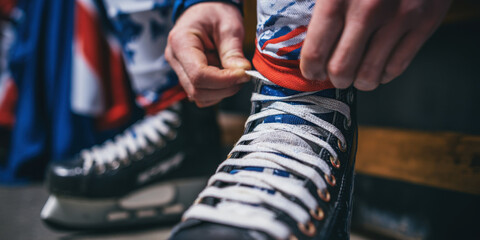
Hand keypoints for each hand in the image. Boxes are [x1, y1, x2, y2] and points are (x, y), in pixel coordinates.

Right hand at [165, 2, 250, 106]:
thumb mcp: (228, 26)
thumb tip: (242, 72)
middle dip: (225, 88)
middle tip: (244, 76)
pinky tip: (226, 77)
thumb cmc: (214, 13)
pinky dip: (217, 92)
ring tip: (235, 75)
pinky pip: (202, 95)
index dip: (224, 80)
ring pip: (199, 96)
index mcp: (181, 42)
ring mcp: (179, 70)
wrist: (206, 10)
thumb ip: (233, 51)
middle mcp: (175, 59)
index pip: (199, 75)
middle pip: (197, 89)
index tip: (243, 74)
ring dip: (222, 92)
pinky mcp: (188, 77)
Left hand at [300, 0, 451, 90]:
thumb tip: (293, 20)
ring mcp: (399, 17)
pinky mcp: (425, 22)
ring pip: (370, 74)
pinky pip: (398, 66)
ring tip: (357, 76)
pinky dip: (385, 75)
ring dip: (360, 82)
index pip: (315, 51)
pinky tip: (379, 69)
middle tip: (335, 76)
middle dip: (335, 79)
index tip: (312, 71)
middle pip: (341, 69)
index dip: (310, 69)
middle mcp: (368, 9)